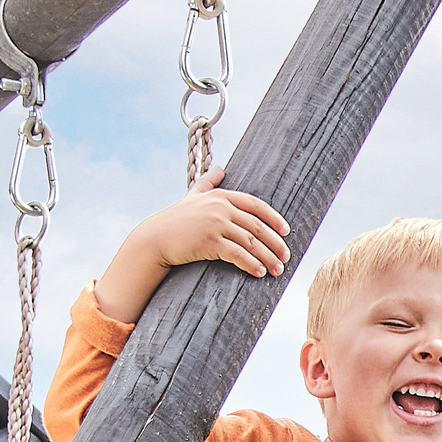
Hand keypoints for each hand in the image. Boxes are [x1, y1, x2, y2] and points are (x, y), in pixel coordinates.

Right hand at [145, 177, 291, 278]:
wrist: (155, 239)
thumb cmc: (175, 220)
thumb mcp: (193, 196)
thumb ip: (208, 182)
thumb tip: (219, 168)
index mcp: (220, 196)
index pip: (256, 205)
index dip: (273, 218)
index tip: (286, 231)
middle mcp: (220, 207)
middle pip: (257, 226)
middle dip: (275, 243)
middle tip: (286, 257)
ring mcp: (215, 224)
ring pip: (250, 242)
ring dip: (267, 257)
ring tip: (277, 270)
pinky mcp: (209, 242)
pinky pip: (237, 254)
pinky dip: (251, 264)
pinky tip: (259, 273)